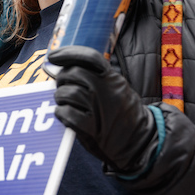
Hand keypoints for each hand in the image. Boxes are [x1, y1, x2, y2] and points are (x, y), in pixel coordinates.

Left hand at [47, 46, 158, 177]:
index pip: (89, 57)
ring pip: (67, 93)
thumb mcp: (118, 89)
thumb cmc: (123, 114)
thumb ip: (96, 78)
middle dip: (62, 79)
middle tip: (62, 86)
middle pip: (73, 73)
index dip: (68, 53)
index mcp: (113, 78)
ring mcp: (99, 108)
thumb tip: (63, 69)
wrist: (140, 141)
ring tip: (64, 101)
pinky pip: (67, 114)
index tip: (53, 56)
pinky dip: (61, 113)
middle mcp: (106, 90)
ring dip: (60, 97)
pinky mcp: (92, 129)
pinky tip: (65, 114)